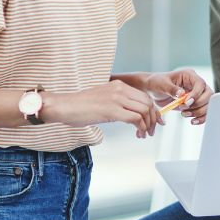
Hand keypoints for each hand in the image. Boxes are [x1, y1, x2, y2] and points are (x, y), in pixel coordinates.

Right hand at [42, 80, 162, 137]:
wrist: (64, 106)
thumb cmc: (80, 106)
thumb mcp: (103, 99)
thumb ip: (118, 103)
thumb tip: (130, 115)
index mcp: (119, 85)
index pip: (144, 97)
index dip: (153, 111)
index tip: (156, 121)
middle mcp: (120, 89)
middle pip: (148, 103)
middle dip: (153, 119)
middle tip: (152, 131)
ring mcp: (117, 98)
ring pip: (144, 111)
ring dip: (147, 125)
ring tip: (144, 134)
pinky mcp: (112, 110)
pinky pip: (135, 118)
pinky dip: (141, 128)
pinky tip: (138, 134)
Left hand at [146, 69, 212, 124]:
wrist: (152, 91)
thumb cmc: (156, 83)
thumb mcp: (162, 84)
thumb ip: (172, 89)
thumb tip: (182, 94)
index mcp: (189, 75)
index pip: (200, 84)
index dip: (196, 94)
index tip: (186, 103)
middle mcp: (195, 84)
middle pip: (208, 95)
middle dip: (198, 105)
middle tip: (184, 110)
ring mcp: (197, 94)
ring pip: (208, 104)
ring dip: (199, 112)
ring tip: (184, 114)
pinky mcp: (195, 103)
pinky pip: (204, 111)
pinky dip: (201, 118)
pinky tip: (193, 121)